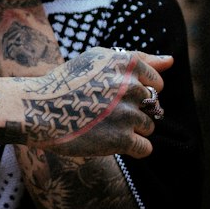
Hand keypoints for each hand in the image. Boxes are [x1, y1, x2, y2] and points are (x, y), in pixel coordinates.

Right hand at [20, 48, 170, 158]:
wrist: (37, 109)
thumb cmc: (67, 83)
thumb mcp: (100, 59)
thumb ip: (139, 59)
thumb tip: (172, 61)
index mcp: (127, 63)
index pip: (156, 82)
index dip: (137, 93)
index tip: (114, 96)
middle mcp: (131, 86)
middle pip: (153, 106)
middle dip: (134, 111)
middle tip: (104, 113)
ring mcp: (128, 113)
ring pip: (149, 127)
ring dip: (131, 130)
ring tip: (103, 126)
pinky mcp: (122, 139)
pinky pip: (145, 148)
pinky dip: (133, 149)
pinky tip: (110, 142)